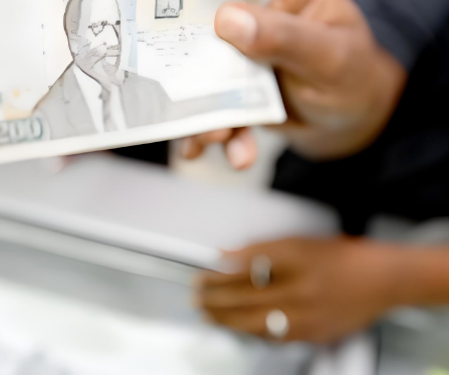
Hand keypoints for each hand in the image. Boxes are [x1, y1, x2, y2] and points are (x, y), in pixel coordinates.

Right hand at [180, 0, 406, 167]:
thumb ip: (282, 37)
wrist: (360, 124)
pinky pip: (213, 106)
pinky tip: (218, 151)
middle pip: (204, 34)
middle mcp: (257, 13)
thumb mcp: (328, 57)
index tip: (161, 24)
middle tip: (190, 102)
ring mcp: (243, 52)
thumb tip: (228, 18)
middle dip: (194, 74)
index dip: (191, 1)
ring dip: (206, 113)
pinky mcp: (236, 85)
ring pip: (204, 77)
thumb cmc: (358, 79)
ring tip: (218, 138)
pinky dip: (215, 133)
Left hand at [193, 237, 447, 342]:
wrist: (381, 280)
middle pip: (246, 298)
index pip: (245, 270)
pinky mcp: (315, 334)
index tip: (200, 276)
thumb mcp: (296, 242)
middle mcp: (301, 289)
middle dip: (215, 299)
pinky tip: (237, 327)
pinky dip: (252, 331)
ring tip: (208, 315)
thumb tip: (224, 256)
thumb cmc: (338, 256)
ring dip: (227, 319)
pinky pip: (275, 336)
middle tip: (196, 297)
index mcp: (295, 260)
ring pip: (256, 322)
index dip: (217, 276)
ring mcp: (309, 315)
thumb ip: (258, 250)